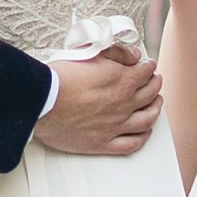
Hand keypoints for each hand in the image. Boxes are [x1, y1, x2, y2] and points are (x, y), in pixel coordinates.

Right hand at [33, 46, 162, 157]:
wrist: (40, 103)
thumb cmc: (59, 79)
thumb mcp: (89, 53)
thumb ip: (116, 53)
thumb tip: (134, 55)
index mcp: (122, 81)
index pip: (145, 72)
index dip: (149, 66)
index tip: (148, 65)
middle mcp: (123, 104)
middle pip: (150, 94)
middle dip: (155, 84)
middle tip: (154, 80)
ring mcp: (115, 126)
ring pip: (147, 120)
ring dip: (155, 109)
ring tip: (156, 103)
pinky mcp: (103, 143)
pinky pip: (131, 144)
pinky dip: (142, 137)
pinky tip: (145, 132)